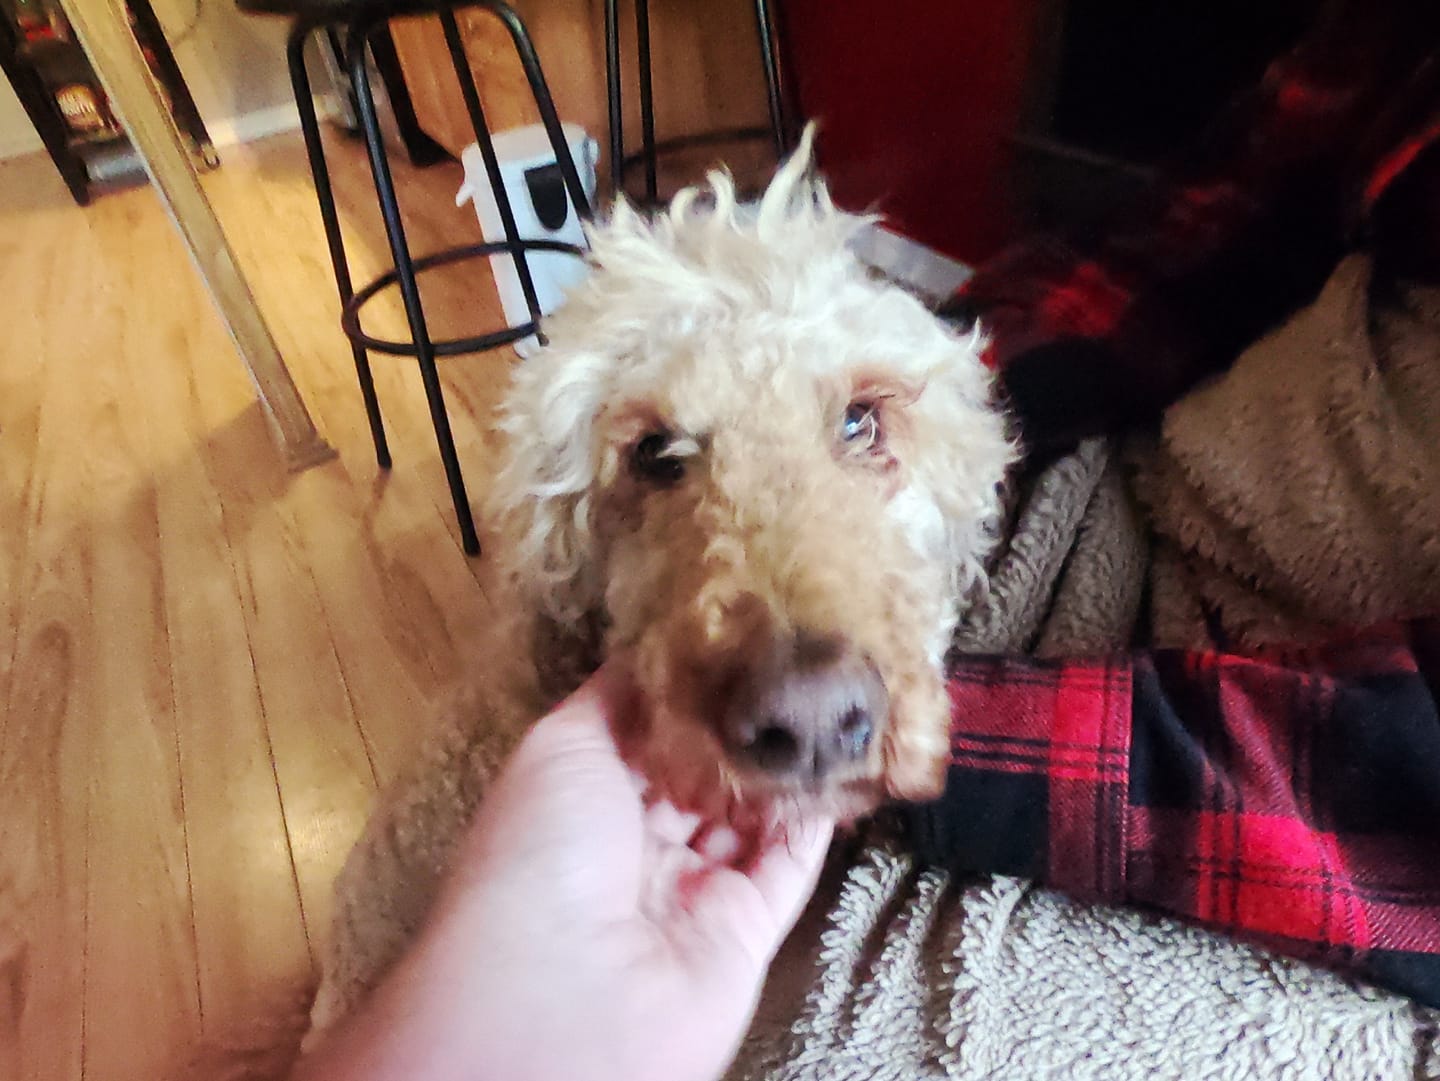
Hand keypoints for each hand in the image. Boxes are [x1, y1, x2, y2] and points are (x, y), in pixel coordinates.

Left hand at [294, 665, 833, 1080]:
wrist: (566, 988)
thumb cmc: (540, 852)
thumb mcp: (561, 744)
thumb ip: (617, 694)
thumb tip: (658, 647)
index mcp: (583, 800)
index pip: (647, 736)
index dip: (689, 693)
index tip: (737, 640)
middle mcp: (637, 846)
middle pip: (703, 772)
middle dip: (742, 725)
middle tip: (792, 663)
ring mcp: (693, 890)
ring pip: (751, 814)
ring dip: (783, 764)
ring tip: (822, 699)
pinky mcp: (745, 929)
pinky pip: (789, 864)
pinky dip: (814, 817)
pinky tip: (839, 761)